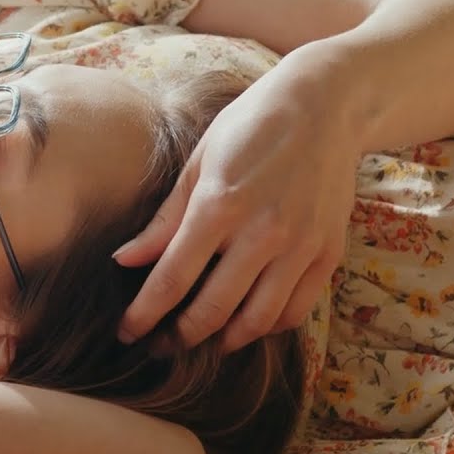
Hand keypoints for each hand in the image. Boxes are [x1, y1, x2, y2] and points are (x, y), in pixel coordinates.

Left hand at [114, 66, 357, 351]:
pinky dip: (267, 327)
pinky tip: (245, 324)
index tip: (126, 333)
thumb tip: (125, 261)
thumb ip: (164, 219)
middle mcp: (262, 233)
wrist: (327, 106)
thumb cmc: (250, 127)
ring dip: (223, 341)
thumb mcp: (197, 163)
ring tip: (201, 342)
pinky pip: (295, 310)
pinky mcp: (328, 253)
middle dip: (179, 337)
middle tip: (159, 346)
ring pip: (256, 321)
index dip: (144, 315)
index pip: (171, 280)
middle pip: (212, 310)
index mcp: (219, 207)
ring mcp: (300, 247)